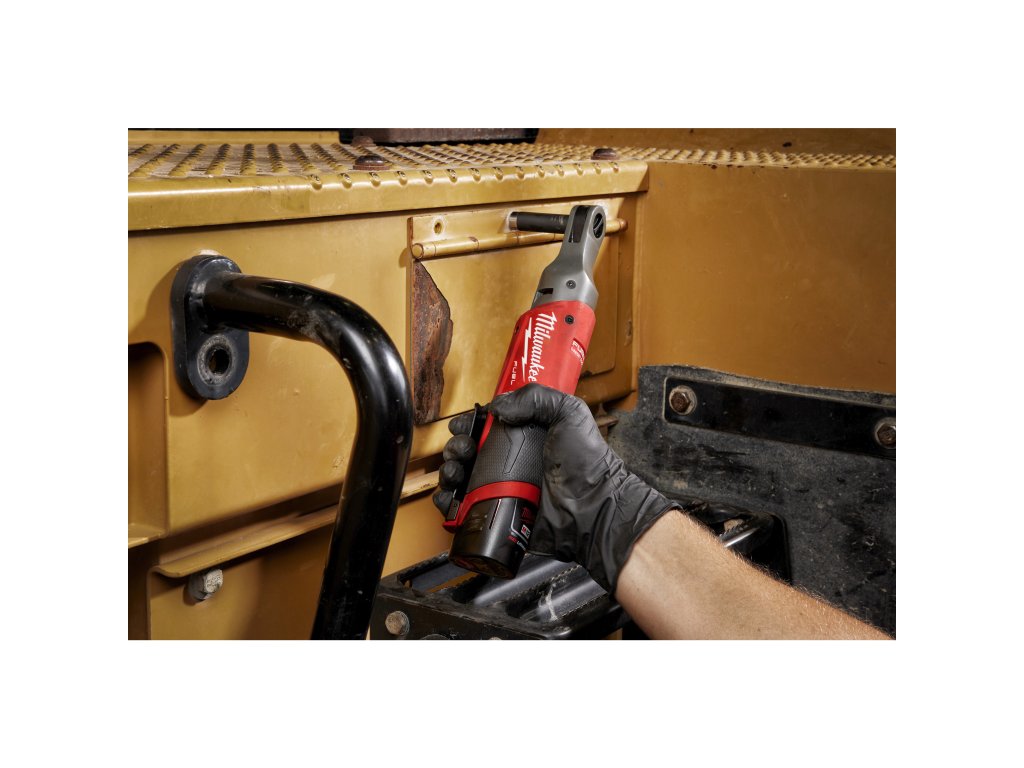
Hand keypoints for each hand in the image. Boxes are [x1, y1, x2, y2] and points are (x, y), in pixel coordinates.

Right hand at [433, 383, 678, 592]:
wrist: (592, 507)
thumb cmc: (586, 461)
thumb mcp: (569, 413)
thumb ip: (536, 398)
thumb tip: (497, 406)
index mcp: (524, 435)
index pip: (485, 425)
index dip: (470, 422)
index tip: (464, 424)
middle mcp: (509, 461)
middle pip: (468, 450)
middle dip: (456, 447)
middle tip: (462, 450)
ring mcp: (501, 489)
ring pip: (461, 478)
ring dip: (448, 472)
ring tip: (455, 472)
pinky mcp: (497, 514)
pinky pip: (464, 509)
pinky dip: (448, 503)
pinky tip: (449, 498)